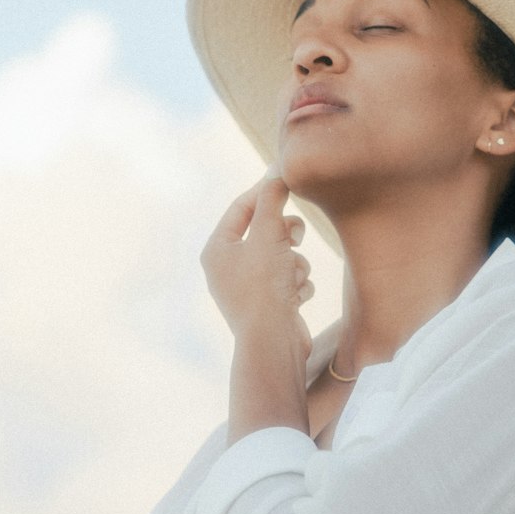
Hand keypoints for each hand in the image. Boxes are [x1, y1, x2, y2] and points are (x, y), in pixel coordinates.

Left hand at [200, 171, 313, 355]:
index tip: (288, 180)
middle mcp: (227, 268)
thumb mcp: (270, 235)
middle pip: (264, 231)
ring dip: (295, 263)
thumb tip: (276, 169)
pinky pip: (288, 279)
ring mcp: (247, 288)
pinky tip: (297, 297)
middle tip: (295, 237)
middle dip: (285, 235)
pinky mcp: (268, 305)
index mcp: (217, 249)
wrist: (273, 343)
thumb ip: (272, 200)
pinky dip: (297, 284)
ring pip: (282, 255)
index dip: (266, 192)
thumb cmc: (264, 287)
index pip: (241, 208)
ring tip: (293, 278)